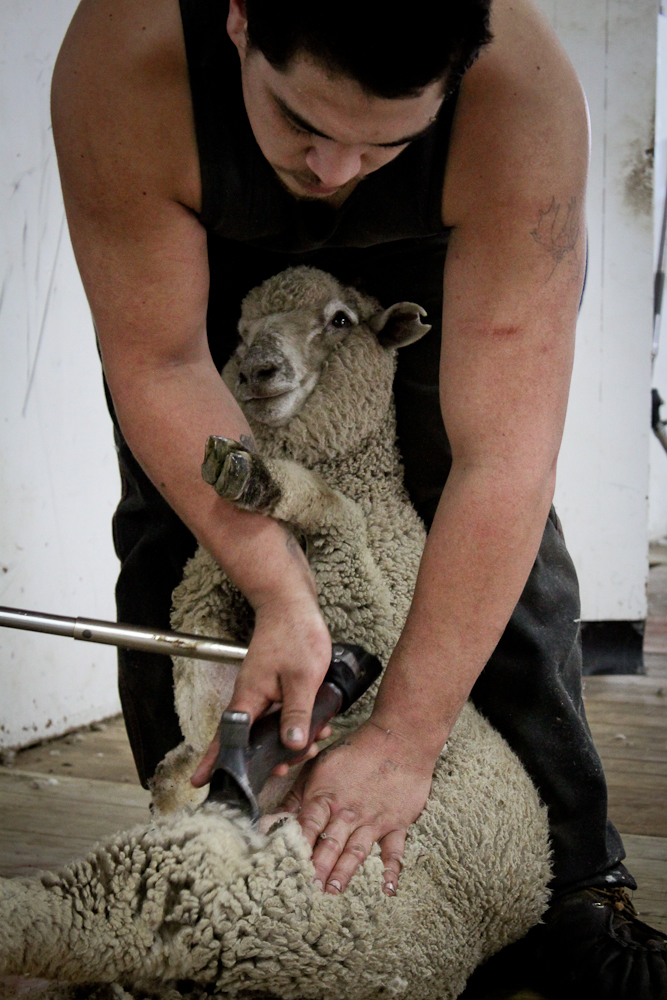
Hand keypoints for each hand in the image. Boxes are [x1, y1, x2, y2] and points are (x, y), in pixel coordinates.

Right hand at [191, 594, 331, 786]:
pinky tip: (318, 724)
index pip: (227, 737)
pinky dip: (296, 723)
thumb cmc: (295, 635)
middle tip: (287, 767)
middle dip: (270, 758)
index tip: (200, 783)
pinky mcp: (275, 687)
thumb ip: (296, 713)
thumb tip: (292, 747)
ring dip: (290, 740)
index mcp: (249, 698)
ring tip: (314, 744)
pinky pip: (281, 713)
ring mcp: (263, 692)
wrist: (291, 604)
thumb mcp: (302, 678)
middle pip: (251, 740)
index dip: (214, 761)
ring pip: (271, 728)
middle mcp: (251, 698)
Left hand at [283, 719, 436, 895]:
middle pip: (330, 843)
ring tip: (333, 889)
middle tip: (308, 889)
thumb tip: (271, 820)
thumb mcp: (319, 767)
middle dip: (318, 867)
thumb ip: (296, 797)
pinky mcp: (396, 823)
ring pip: (356, 850)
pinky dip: (392, 869)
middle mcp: (349, 812)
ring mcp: (374, 819)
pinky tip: (388, 888)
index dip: (296, 845)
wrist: (398, 739)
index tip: (285, 866)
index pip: (308, 825)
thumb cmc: (355, 752)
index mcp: (327, 797)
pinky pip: (395, 850)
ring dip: (345, 871)